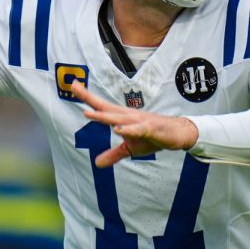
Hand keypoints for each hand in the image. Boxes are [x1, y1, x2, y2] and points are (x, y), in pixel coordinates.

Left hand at [71, 81, 197, 167]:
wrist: (177, 134)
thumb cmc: (152, 137)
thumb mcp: (130, 149)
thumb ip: (113, 155)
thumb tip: (96, 164)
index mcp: (121, 117)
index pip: (101, 106)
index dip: (86, 97)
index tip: (72, 85)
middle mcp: (128, 115)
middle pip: (105, 106)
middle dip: (89, 97)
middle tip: (73, 86)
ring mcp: (139, 121)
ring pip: (118, 118)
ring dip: (103, 117)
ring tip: (88, 114)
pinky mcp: (150, 128)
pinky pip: (138, 129)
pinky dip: (128, 129)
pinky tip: (118, 130)